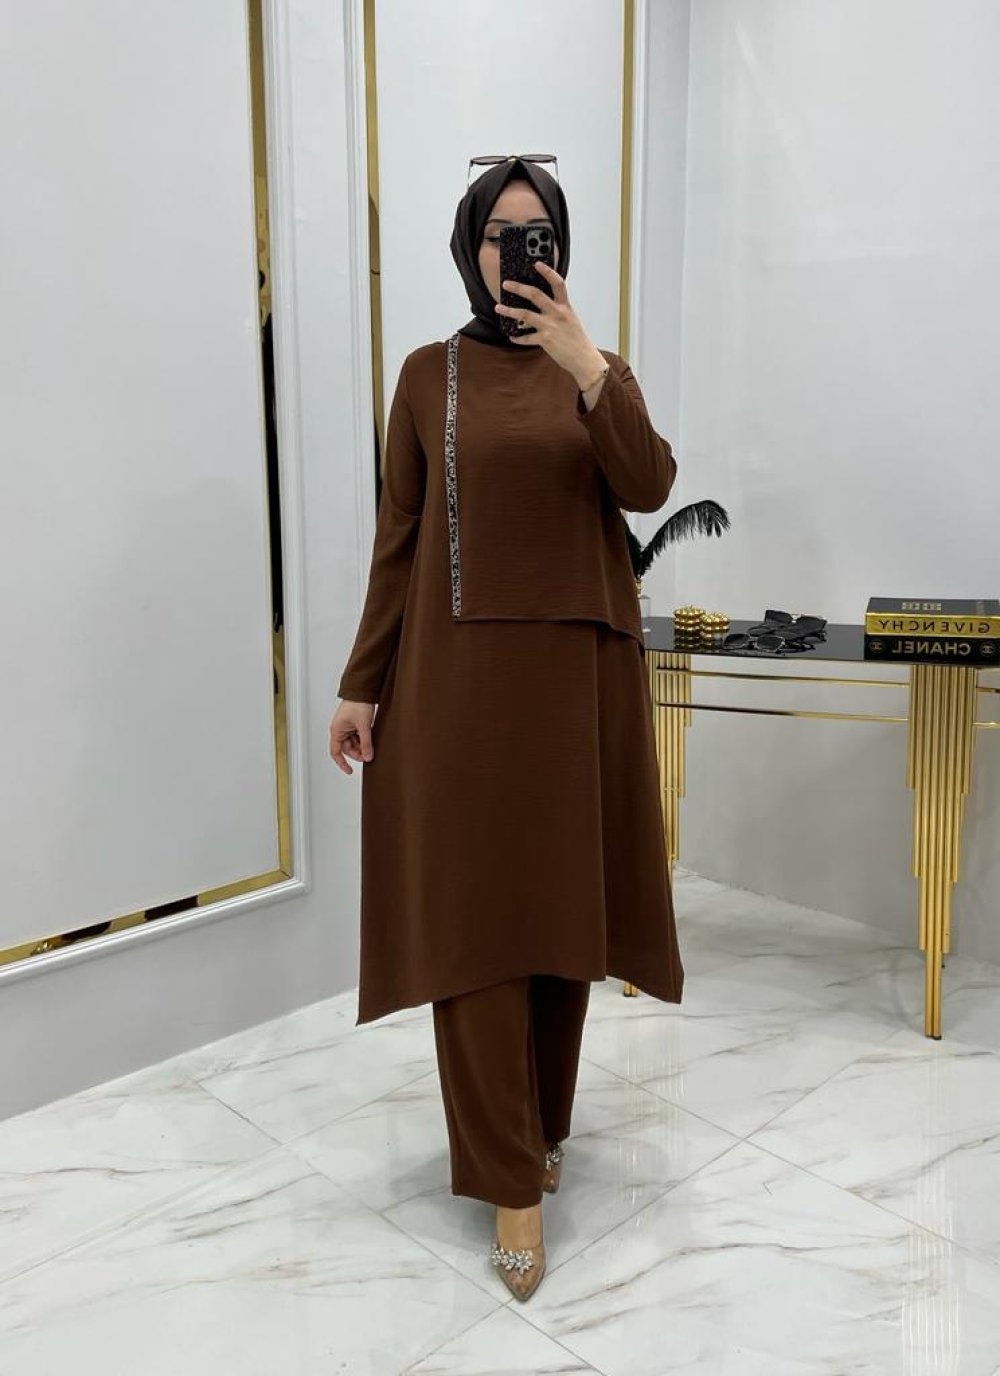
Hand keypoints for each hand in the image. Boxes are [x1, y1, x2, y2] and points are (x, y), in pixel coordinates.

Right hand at [329, 700, 375, 775]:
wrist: (363, 690)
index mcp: (336, 730)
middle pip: (347, 748)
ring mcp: (347, 726)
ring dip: (362, 746)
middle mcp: (340, 729)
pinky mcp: (354, 723)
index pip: (335, 752)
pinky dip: (364, 739)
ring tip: (371, 745)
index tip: (350, 771)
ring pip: (354, 742)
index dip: (342, 763)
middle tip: (369, 755)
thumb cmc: (359, 704)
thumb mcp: (364, 726)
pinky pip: (358, 736)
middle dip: (358, 753)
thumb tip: (368, 757)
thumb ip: (366, 743)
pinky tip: (371, 738)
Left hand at [495, 262, 605, 387]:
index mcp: (565, 306)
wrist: (583, 358)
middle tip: (506, 284)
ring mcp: (550, 326)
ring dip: (509, 310)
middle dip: (519, 288)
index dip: (547, 272)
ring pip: (525, 314)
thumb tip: (541, 304)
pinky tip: (511, 336)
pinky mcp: (545, 340)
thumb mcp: (570, 319)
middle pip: (535, 295)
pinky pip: (526, 338)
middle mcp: (557, 314)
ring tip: (498, 307)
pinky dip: (517, 337)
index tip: (537, 263)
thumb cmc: (577, 339)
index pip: (557, 283)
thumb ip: (557, 310)